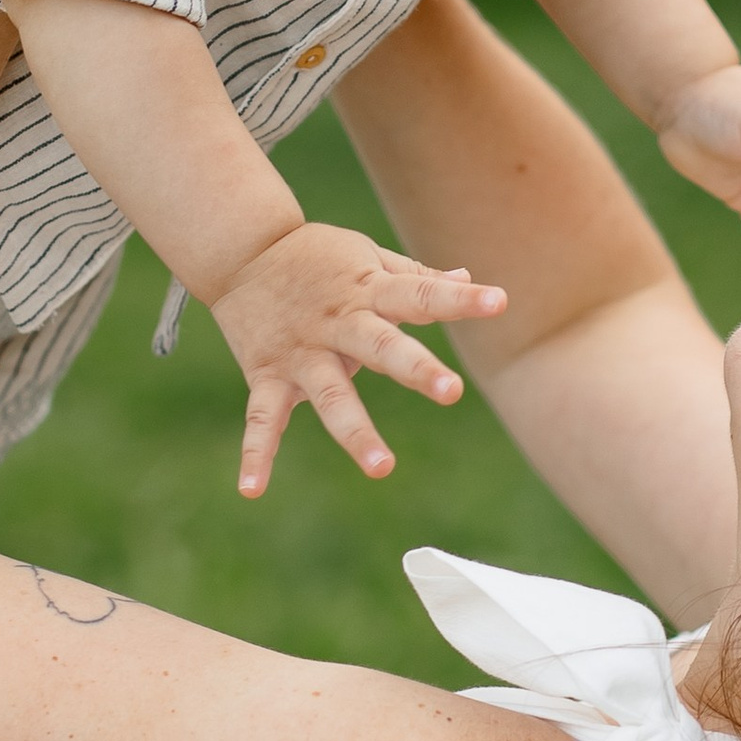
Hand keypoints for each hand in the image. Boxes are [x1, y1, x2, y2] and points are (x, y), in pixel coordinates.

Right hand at [207, 223, 508, 497]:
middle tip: (451, 392)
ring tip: (383, 468)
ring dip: (355, 432)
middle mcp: (338, 323)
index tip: (499, 301)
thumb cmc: (316, 257)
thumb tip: (466, 277)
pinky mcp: (266, 374)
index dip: (461, 299)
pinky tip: (252, 490)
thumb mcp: (367, 256)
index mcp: (368, 290)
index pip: (421, 294)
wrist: (240, 250)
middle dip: (415, 369)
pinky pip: (261, 418)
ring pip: (330, 394)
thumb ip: (414, 277)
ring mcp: (301, 352)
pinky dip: (256, 454)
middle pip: (381, 347)